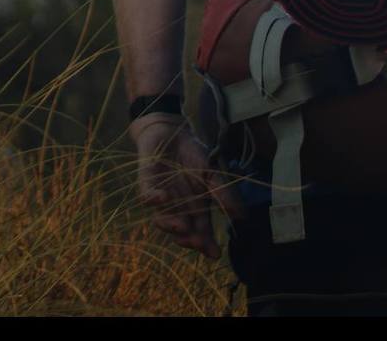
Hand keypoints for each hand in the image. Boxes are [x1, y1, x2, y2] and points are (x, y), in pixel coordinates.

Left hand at [132, 114, 244, 258]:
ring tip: (182, 228)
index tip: (214, 254)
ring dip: (171, 224)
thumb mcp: (212, 172)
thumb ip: (223, 193)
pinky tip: (164, 198)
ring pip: (162, 218)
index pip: (201, 229)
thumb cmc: (193, 154)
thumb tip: (240, 216)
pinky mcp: (146, 182)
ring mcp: (161, 196)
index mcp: (195, 206)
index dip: (206, 242)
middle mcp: (177, 206)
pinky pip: (147, 195)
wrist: (171, 132)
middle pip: (182, 229)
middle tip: (198, 243)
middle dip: (189, 239)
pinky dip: (154, 198)